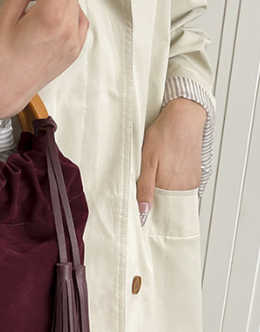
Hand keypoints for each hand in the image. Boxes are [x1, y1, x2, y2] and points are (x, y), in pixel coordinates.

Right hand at [0, 0, 88, 132]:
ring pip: (75, 0)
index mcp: (51, 17)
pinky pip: (78, 19)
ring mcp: (74, 42)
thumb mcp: (6, 16)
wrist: (4, 93)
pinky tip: (46, 16)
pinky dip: (65, 10)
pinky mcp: (74, 51)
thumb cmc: (1, 62)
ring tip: (34, 1)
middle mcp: (68, 29)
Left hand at [137, 97, 206, 225]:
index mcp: (170, 186)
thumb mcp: (147, 162)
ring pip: (174, 197)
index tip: (138, 214)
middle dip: (155, 205)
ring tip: (154, 184)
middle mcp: (184, 187)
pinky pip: (182, 188)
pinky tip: (165, 177)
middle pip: (167, 206)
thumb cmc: (164, 135)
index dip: (147, 212)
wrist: (184, 117)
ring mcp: (191, 181)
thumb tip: (143, 212)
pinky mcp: (195, 175)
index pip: (157, 211)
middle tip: (142, 200)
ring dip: (164, 195)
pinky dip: (173, 187)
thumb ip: (145, 189)